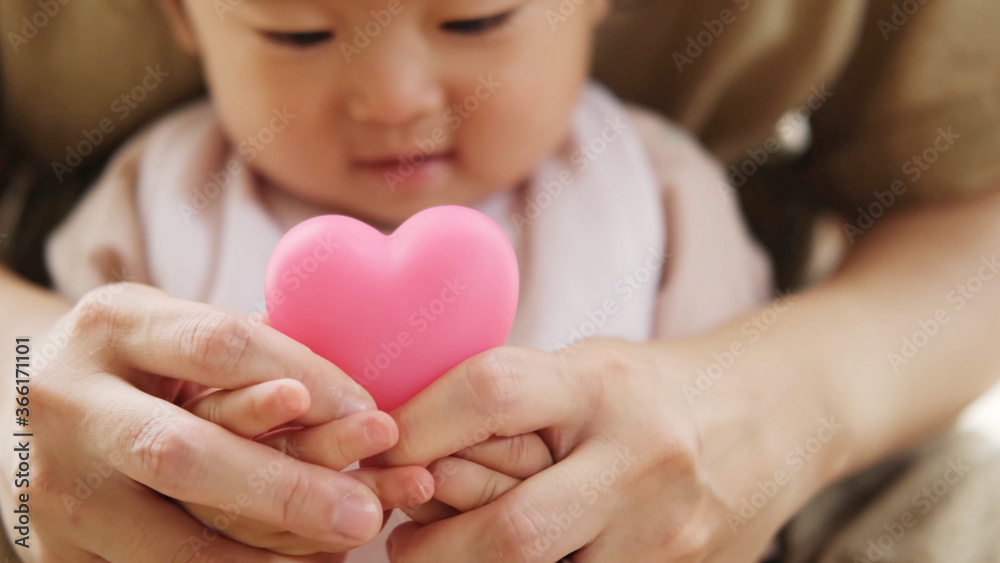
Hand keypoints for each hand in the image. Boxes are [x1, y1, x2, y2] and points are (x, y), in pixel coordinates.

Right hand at [11, 282, 417, 560]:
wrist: (18, 404)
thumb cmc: (133, 361)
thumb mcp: (174, 329)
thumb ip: (245, 349)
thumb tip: (351, 390)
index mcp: (113, 325)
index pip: (221, 346)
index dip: (305, 378)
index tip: (370, 410)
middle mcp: (71, 402)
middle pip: (185, 453)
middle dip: (286, 489)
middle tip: (367, 513)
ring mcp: (54, 483)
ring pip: (170, 537)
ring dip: (268, 550)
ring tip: (340, 550)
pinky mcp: (52, 547)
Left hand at [378, 338, 838, 561]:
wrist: (774, 414)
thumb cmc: (654, 386)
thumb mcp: (585, 367)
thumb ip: (512, 401)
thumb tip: (407, 437)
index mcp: (603, 387)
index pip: (491, 396)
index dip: (417, 425)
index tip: (380, 449)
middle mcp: (640, 461)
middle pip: (512, 528)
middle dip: (436, 548)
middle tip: (401, 543)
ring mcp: (666, 534)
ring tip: (455, 552)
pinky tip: (528, 559)